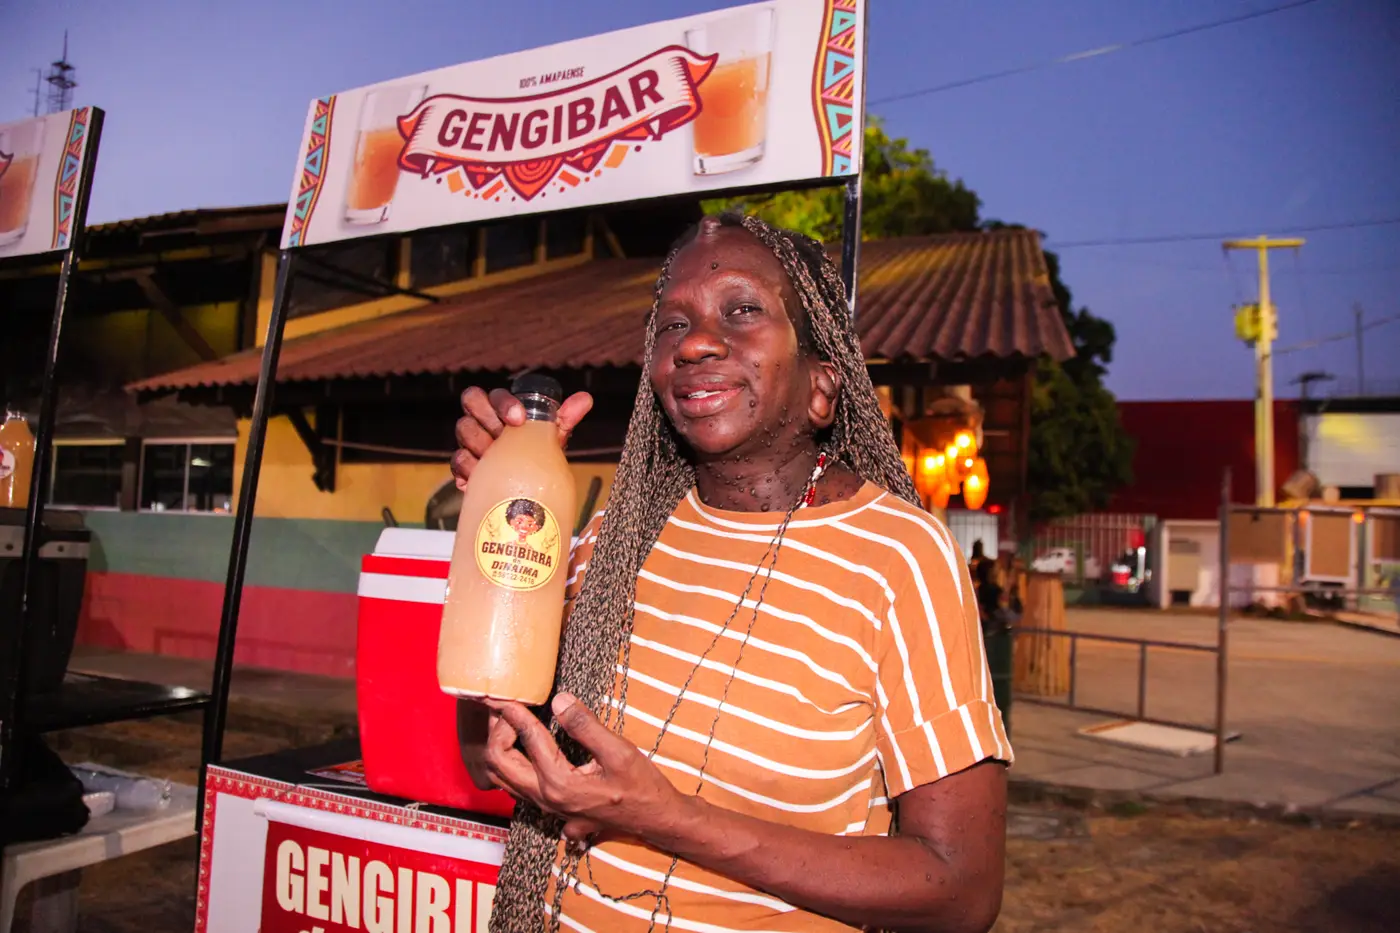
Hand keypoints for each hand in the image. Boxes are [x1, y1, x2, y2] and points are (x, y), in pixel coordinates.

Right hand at [452, 386, 592, 490]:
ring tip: (494, 457)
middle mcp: (483, 422)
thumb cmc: (537, 455)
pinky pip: (457, 465)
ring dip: (478, 444)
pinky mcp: (465, 469)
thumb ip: (564, 418)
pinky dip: (467, 472)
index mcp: (501, 410)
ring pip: (463, 431)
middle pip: (470, 403)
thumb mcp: (552, 437)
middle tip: (502, 436)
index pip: (492, 393)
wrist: (527, 488)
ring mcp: (471, 444)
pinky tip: (475, 480)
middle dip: (486, 418)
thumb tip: (585, 400)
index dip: (503, 402)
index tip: (518, 418)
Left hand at [482, 692, 689, 843]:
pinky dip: (509, 763)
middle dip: (497, 730)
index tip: (506, 692)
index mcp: (560, 782)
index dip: (515, 711)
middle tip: (504, 705)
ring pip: (503, 778)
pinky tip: (521, 747)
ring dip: (500, 747)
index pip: (528, 738)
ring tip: (508, 722)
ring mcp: (547, 806)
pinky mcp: (552, 808)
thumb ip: (587, 726)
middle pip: (499, 762)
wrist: (654, 820)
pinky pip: (516, 787)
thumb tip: (559, 701)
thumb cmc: (641, 787)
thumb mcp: (619, 752)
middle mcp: (546, 798)